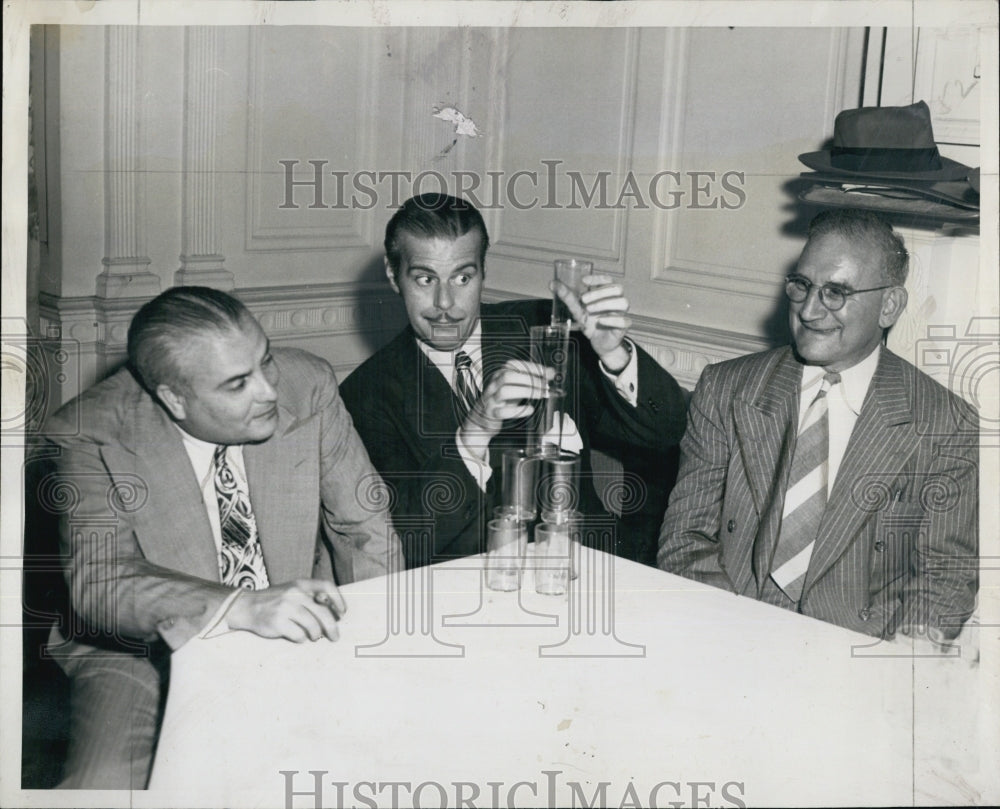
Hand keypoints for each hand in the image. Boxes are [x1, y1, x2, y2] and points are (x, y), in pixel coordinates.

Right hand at [226, 578, 345, 641]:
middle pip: (323, 613)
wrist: (247, 606)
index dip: (339, 600)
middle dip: (333, 628)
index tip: (342, 613)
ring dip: (316, 635)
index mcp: (301, 584)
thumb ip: (310, 598)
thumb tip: (334, 614)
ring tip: (313, 636)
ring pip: (313, 627)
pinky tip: (297, 636)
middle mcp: (295, 594)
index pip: (327, 587)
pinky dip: (301, 638)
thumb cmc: (275, 601)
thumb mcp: (293, 591)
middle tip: (335, 637)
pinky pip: (299, 635)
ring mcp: (285, 608)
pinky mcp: (277, 622)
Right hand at [459, 359, 552, 456]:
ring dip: (526, 392)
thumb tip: (549, 373)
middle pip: (509, 376)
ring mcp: (491, 399)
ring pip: (505, 391)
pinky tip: (529, 409)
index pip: (515, 365)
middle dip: (530, 379)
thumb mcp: (514, 387)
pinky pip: (502, 411)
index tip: (548, 373)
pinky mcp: (491, 414)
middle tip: (545, 386)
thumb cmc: (500, 401)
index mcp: (499, 375)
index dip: (532, 367)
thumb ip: (530, 380)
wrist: (481, 419)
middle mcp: (494, 385)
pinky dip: (518, 410)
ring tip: (540, 395)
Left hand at [552, 273, 631, 367]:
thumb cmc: (591, 323)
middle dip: (599, 292)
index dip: (598, 278)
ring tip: (589, 310)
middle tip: (583, 300)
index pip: (609, 280)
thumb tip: (553, 284)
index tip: (584, 281)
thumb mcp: (578, 310)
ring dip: (605, 304)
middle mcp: (616, 301)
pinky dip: (612, 320)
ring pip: (623, 302)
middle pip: (617, 289)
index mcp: (607, 294)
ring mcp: (621, 313)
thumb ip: (568, 297)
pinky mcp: (623, 326)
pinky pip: (624, 321)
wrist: (599, 344)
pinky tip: (600, 321)